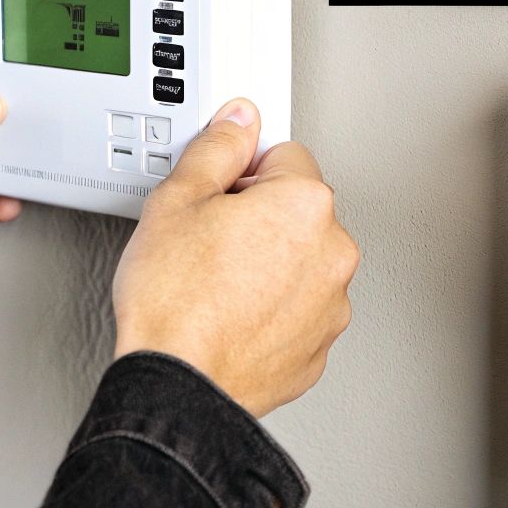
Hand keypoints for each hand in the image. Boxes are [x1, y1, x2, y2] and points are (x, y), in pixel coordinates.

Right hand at [112, 99, 358, 415]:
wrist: (176, 385)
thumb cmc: (174, 302)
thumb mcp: (176, 200)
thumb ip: (216, 148)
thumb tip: (238, 122)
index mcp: (306, 204)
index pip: (284, 155)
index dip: (241, 172)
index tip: (216, 196)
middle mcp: (333, 253)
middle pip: (297, 210)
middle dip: (259, 218)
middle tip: (208, 241)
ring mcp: (331, 306)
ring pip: (300, 263)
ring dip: (268, 265)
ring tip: (216, 285)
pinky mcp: (318, 349)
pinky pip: (297, 311)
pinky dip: (271, 310)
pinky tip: (230, 316)